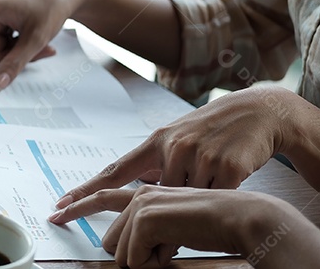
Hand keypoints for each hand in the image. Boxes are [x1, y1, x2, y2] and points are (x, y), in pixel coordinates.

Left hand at [48, 186, 319, 268]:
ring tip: (181, 242)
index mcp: (146, 188)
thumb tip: (125, 246)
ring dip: (151, 258)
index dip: (78, 203)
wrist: (248, 214)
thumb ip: (150, 218)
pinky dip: (161, 261)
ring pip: (122, 252)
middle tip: (170, 247)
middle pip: (110, 240)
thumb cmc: (217, 217)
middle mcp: (142, 190)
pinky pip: (138, 256)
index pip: (104, 190)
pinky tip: (183, 246)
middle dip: (136, 255)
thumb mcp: (177, 213)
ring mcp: (147, 200)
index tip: (55, 211)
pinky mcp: (152, 215)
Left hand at [54, 87, 295, 207]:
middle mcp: (172, 146)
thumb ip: (158, 164)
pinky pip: (217, 198)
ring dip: (201, 199)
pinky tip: (232, 176)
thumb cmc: (214, 130)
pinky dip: (223, 196)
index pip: (114, 172)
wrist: (259, 112)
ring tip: (216, 176)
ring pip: (190, 199)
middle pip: (161, 196)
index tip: (60, 206)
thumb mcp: (179, 139)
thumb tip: (138, 192)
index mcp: (155, 141)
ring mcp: (198, 155)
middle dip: (171, 205)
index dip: (84, 192)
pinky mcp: (226, 166)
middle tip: (188, 193)